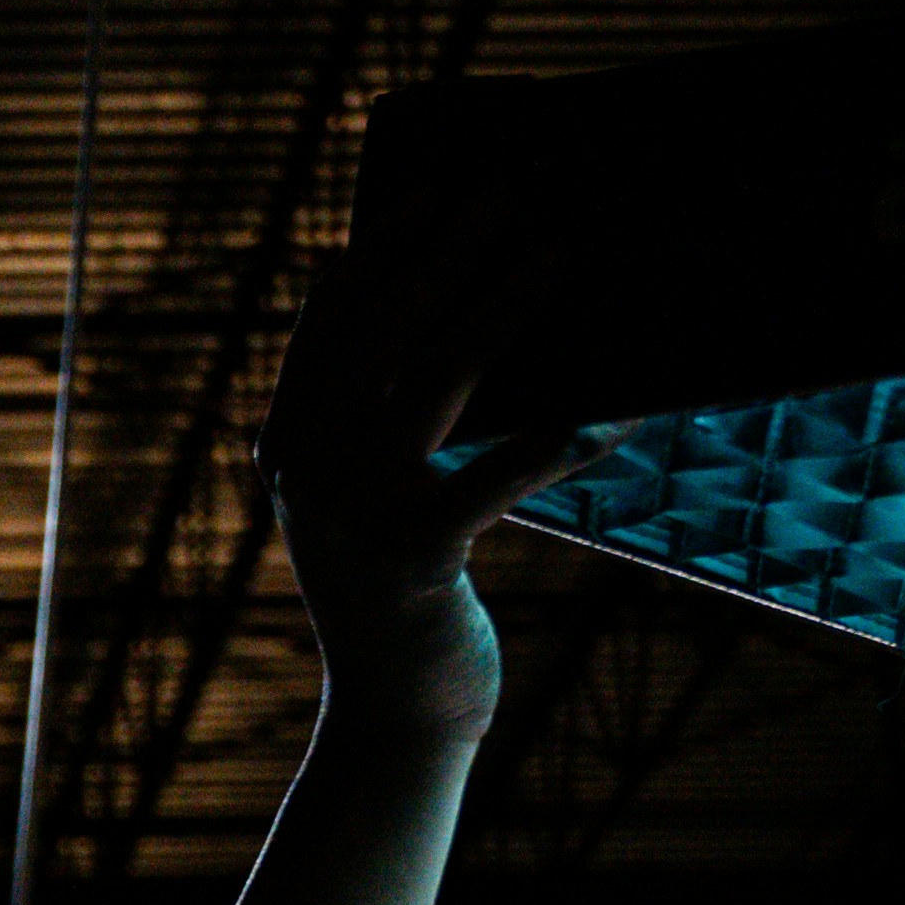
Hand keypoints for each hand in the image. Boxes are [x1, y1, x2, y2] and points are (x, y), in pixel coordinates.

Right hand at [259, 124, 591, 759]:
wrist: (394, 718)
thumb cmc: (404, 595)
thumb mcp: (373, 498)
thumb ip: (385, 420)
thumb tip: (470, 317)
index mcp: (287, 440)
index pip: (332, 315)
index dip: (385, 243)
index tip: (438, 186)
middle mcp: (307, 466)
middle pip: (386, 328)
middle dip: (452, 248)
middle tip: (512, 189)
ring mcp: (352, 511)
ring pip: (438, 379)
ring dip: (507, 305)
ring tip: (563, 253)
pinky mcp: (413, 558)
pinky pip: (499, 475)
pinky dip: (562, 437)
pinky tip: (617, 407)